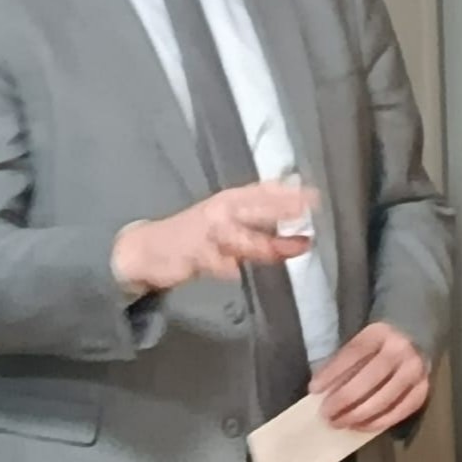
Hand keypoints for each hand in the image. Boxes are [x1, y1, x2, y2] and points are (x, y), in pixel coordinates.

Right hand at [111, 180, 319, 292]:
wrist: (147, 249)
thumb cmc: (194, 238)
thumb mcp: (227, 226)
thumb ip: (258, 227)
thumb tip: (295, 225)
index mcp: (230, 201)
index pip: (263, 192)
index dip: (288, 191)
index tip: (314, 193)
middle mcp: (220, 211)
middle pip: (256, 207)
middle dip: (282, 207)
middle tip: (308, 208)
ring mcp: (206, 232)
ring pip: (240, 236)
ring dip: (266, 242)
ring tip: (293, 247)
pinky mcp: (192, 254)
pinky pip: (215, 261)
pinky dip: (225, 266)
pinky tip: (236, 270)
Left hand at [310, 323, 429, 432]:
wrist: (415, 340)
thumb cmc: (379, 345)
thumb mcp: (361, 343)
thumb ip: (344, 362)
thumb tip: (321, 390)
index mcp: (379, 333)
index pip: (353, 353)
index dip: (332, 373)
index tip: (314, 390)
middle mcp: (400, 350)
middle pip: (369, 379)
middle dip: (344, 399)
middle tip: (327, 415)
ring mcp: (415, 371)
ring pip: (384, 399)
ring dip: (359, 415)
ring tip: (340, 423)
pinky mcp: (422, 390)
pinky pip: (400, 411)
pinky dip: (379, 422)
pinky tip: (361, 426)